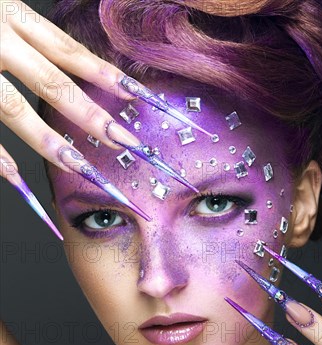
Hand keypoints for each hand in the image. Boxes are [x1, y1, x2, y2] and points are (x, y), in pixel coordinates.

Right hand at [0, 0, 146, 234]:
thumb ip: (22, 32)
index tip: (137, 97)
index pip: (67, 50)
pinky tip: (17, 178)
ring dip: (51, 142)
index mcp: (9, 14)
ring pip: (14, 109)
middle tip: (127, 142)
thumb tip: (59, 63)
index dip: (103, 74)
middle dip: (93, 115)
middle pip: (52, 81)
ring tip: (82, 167)